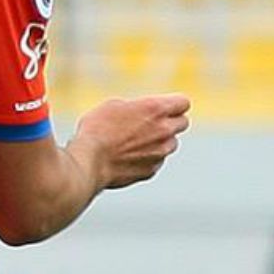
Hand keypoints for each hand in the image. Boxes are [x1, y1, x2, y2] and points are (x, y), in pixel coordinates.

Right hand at [71, 94, 189, 189]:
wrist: (89, 161)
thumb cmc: (97, 129)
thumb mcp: (114, 105)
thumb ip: (137, 107)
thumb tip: (142, 112)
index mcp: (156, 109)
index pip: (183, 103)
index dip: (173, 103)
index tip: (164, 106)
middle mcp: (164, 131)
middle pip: (183, 123)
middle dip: (171, 121)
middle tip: (153, 122)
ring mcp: (160, 153)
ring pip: (171, 144)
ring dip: (161, 141)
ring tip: (138, 140)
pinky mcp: (151, 170)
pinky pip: (158, 160)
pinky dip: (149, 157)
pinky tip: (129, 155)